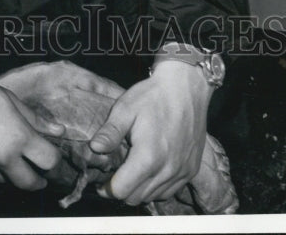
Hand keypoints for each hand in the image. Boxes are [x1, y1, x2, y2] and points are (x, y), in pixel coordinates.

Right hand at [0, 44, 64, 189]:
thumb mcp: (7, 97)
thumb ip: (33, 118)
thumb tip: (56, 130)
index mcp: (16, 137)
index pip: (49, 160)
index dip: (54, 157)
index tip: (52, 152)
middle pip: (29, 183)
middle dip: (38, 179)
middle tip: (39, 172)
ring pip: (3, 179)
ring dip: (8, 169)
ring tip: (2, 148)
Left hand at [89, 60, 210, 204]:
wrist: (186, 88)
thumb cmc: (153, 96)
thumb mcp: (125, 109)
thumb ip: (110, 132)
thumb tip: (94, 149)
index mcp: (148, 156)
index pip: (122, 191)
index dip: (108, 188)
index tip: (102, 182)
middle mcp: (167, 169)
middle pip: (137, 198)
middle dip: (122, 190)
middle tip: (115, 175)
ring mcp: (182, 172)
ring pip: (153, 196)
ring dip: (139, 190)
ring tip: (132, 171)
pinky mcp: (191, 170)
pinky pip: (170, 190)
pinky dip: (157, 187)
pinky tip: (150, 171)